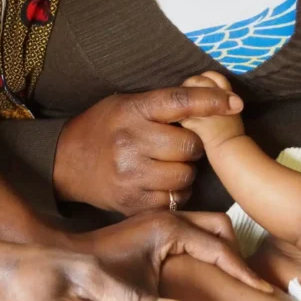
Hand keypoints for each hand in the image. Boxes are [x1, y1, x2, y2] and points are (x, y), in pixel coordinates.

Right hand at [54, 86, 243, 214]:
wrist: (65, 162)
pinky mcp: (132, 202)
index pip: (180, 102)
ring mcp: (130, 175)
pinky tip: (159, 183)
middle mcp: (131, 141)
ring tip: (166, 165)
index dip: (211, 103)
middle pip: (190, 146)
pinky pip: (174, 200)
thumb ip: (162, 105)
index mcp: (132, 110)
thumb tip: (214, 99)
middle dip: (192, 146)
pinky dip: (174, 193)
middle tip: (177, 145)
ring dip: (185, 172)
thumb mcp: (126, 104)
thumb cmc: (104, 128)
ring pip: (186, 176)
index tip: (236, 104)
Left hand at [73, 211, 271, 295]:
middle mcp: (169, 217)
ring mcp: (164, 218)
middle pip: (220, 226)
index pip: (218, 248)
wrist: (66, 258)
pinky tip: (210, 274)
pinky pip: (196, 231)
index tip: (264, 293)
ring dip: (224, 250)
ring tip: (234, 280)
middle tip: (247, 285)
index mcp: (168, 228)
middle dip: (236, 254)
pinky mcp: (158, 226)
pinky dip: (209, 248)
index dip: (243, 273)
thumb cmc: (96, 276)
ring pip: (210, 226)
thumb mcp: (131, 296)